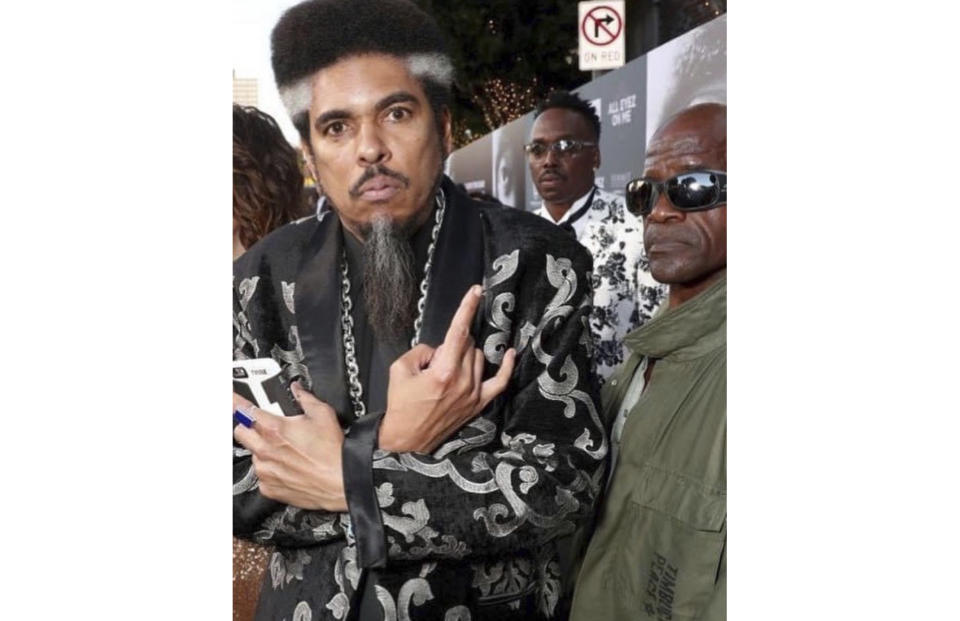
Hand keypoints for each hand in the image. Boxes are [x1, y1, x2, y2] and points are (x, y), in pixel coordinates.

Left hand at [233, 383, 347, 510]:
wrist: (341, 481)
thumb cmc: (333, 453)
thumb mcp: (323, 414)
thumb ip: (305, 398)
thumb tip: (298, 390)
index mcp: (274, 429)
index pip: (243, 410)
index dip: (233, 401)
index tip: (228, 399)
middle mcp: (265, 449)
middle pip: (240, 431)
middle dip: (248, 425)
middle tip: (263, 425)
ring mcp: (265, 470)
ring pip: (251, 454)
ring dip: (261, 449)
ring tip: (284, 449)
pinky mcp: (269, 487)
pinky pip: (261, 474)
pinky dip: (270, 469)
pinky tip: (287, 466)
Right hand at [379, 284, 515, 452]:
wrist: (407, 440)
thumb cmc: (401, 405)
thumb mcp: (400, 369)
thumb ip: (422, 351)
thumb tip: (440, 349)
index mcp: (443, 371)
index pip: (458, 331)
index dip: (467, 308)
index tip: (476, 291)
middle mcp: (463, 381)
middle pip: (467, 344)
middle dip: (451, 343)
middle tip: (433, 361)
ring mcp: (474, 393)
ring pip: (478, 357)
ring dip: (464, 355)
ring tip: (444, 372)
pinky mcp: (478, 404)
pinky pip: (500, 382)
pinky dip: (506, 367)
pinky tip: (510, 353)